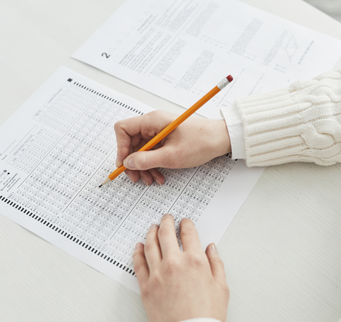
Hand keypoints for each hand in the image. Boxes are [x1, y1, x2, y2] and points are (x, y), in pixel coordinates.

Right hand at [114, 110, 230, 184]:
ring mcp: (158, 132)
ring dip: (143, 167)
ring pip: (141, 151)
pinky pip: (151, 153)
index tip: (125, 164)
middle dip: (133, 162)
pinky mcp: (165, 140)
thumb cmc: (200, 142)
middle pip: (130, 142)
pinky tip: (159, 176)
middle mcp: (153, 124)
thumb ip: (147, 160)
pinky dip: (152, 165)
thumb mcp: (172, 156)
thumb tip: (128, 163)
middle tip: (136, 178)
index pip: (123, 129)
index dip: (120, 147)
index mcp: (152, 121)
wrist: (220, 140)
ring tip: (150, 180)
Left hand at [133, 214, 228, 321]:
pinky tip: (139, 246)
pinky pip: (138, 263)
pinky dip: (138, 252)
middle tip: (167, 218)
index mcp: (195, 261)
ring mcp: (158, 274)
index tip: (185, 222)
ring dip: (151, 232)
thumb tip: (211, 249)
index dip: (186, 224)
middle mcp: (174, 263)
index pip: (189, 234)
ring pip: (150, 245)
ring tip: (153, 228)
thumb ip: (216, 264)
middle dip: (167, 222)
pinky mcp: (146, 286)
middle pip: (166, 234)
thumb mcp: (221, 288)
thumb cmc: (206, 316)